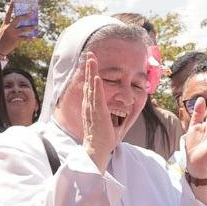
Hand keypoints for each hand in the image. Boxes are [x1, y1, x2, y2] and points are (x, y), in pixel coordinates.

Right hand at [0, 0, 36, 55]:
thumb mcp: (1, 32)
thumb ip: (5, 28)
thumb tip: (10, 27)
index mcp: (4, 25)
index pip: (8, 14)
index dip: (11, 6)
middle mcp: (8, 28)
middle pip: (17, 19)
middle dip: (25, 16)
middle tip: (32, 13)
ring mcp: (12, 34)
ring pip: (23, 29)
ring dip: (30, 27)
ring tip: (35, 26)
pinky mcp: (15, 40)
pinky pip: (24, 38)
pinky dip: (29, 38)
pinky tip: (34, 37)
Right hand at [79, 53, 114, 171]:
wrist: (96, 151)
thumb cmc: (101, 139)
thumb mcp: (105, 122)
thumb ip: (108, 114)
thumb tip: (117, 111)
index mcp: (90, 107)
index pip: (90, 87)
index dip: (91, 74)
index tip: (92, 63)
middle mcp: (89, 106)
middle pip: (89, 83)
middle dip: (90, 68)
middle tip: (90, 54)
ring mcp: (92, 109)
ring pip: (91, 87)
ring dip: (92, 72)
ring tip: (91, 59)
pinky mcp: (98, 114)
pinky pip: (97, 98)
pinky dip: (97, 87)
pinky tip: (97, 77)